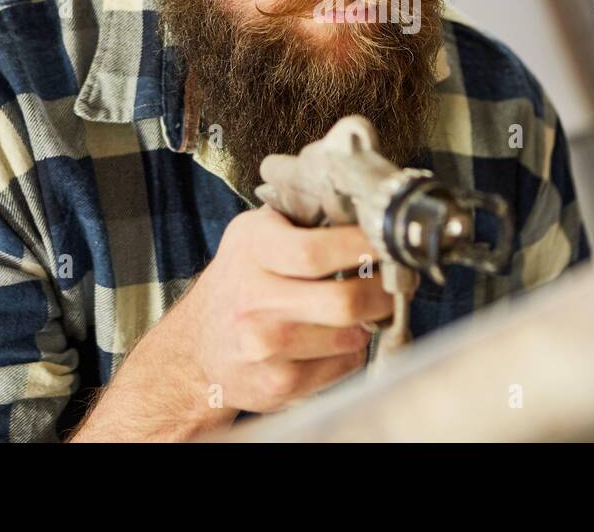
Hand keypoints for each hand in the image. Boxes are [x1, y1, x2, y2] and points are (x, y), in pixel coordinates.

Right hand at [169, 204, 391, 412]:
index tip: (388, 243)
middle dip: (382, 292)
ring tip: (366, 309)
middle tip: (394, 282)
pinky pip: (344, 365)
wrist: (198, 346)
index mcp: (251, 250)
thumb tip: (363, 208)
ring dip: (370, 322)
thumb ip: (301, 216)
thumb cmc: (240, 280)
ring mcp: (264, 347)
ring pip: (351, 336)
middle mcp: (253, 300)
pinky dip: (353, 350)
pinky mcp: (279, 384)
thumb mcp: (255, 234)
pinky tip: (339, 337)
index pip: (314, 252)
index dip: (362, 248)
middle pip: (343, 301)